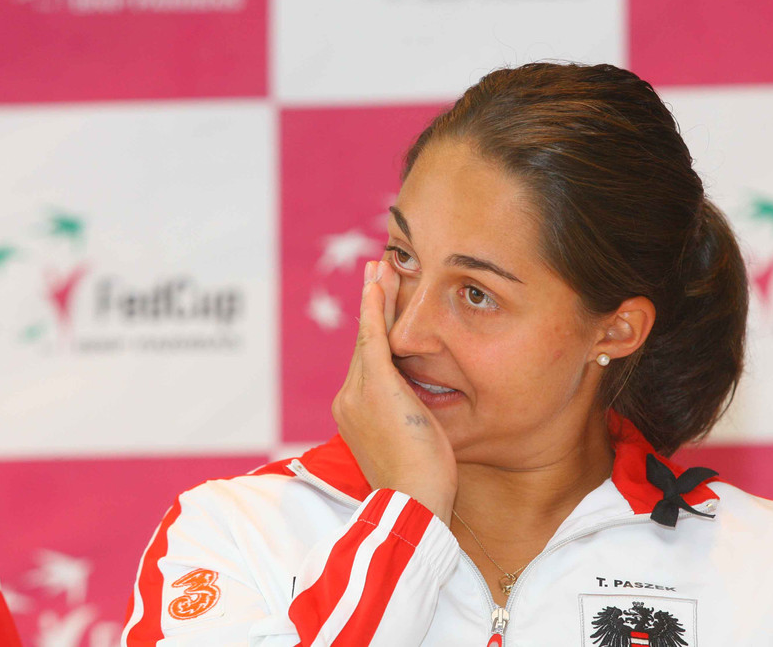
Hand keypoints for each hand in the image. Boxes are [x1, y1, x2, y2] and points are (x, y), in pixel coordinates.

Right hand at [331, 260, 456, 524]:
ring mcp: (358, 394)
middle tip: (378, 270)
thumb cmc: (423, 486)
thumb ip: (411, 418)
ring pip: (369, 336)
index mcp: (356, 414)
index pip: (369, 363)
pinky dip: (374, 309)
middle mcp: (349, 400)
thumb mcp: (414, 445)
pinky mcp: (376, 389)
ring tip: (382, 267)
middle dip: (373, 305)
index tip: (381, 304)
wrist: (413, 505)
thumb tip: (420, 408)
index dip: (376, 330)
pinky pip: (373, 339)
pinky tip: (377, 283)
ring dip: (376, 297)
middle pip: (366, 343)